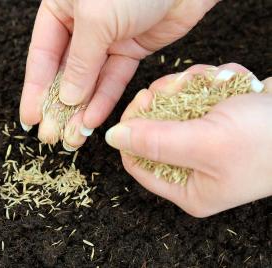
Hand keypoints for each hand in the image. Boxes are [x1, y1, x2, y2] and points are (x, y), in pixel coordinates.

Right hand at [19, 0, 219, 148]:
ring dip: (81, 110)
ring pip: (90, 81)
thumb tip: (67, 98)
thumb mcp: (96, 19)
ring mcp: (107, 39)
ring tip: (72, 137)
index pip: (41, 55)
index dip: (34, 89)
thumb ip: (80, 62)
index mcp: (61, 8)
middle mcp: (81, 25)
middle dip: (58, 106)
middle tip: (52, 135)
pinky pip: (114, 79)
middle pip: (64, 72)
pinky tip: (93, 120)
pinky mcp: (131, 49)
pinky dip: (104, 99)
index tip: (30, 118)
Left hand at [105, 63, 271, 216]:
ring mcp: (206, 145)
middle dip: (166, 101)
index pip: (137, 161)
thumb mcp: (205, 142)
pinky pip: (198, 97)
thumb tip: (114, 138)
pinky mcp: (218, 123)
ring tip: (215, 82)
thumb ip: (155, 141)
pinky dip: (212, 83)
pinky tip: (232, 83)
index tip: (142, 102)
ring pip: (175, 108)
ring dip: (192, 88)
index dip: (133, 129)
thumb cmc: (266, 140)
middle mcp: (193, 170)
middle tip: (177, 85)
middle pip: (153, 130)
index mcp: (187, 189)